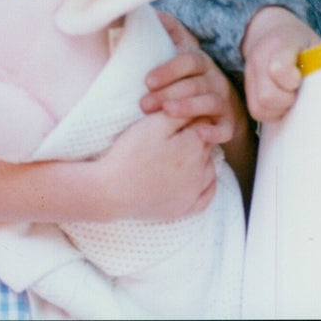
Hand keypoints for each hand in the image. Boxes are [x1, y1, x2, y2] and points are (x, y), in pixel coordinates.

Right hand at [97, 109, 216, 220]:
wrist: (111, 190)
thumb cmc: (131, 152)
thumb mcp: (154, 124)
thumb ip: (181, 113)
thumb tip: (200, 110)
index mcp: (194, 147)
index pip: (204, 124)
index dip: (190, 116)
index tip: (176, 117)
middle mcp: (200, 171)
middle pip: (207, 145)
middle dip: (196, 136)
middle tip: (175, 133)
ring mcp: (193, 193)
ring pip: (210, 168)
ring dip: (202, 158)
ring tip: (181, 152)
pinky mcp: (184, 210)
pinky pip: (207, 196)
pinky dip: (207, 185)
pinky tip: (198, 178)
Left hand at [141, 11, 238, 144]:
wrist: (224, 107)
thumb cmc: (193, 78)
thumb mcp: (183, 53)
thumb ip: (170, 32)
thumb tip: (153, 12)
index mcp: (201, 62)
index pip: (188, 61)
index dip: (169, 69)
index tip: (147, 80)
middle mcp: (215, 80)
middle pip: (193, 84)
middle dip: (168, 93)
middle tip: (144, 104)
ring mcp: (223, 103)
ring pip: (208, 103)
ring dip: (187, 107)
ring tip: (167, 113)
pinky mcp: (228, 125)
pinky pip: (224, 129)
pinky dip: (214, 132)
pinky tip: (199, 133)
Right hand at [241, 6, 320, 122]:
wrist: (270, 28)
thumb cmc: (301, 42)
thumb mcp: (314, 44)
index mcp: (281, 43)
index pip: (279, 69)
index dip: (292, 81)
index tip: (301, 79)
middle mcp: (260, 57)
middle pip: (267, 96)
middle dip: (287, 101)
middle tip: (298, 93)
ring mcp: (250, 73)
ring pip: (260, 107)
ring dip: (279, 109)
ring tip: (291, 98)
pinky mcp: (247, 87)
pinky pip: (256, 110)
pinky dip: (270, 112)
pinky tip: (282, 102)